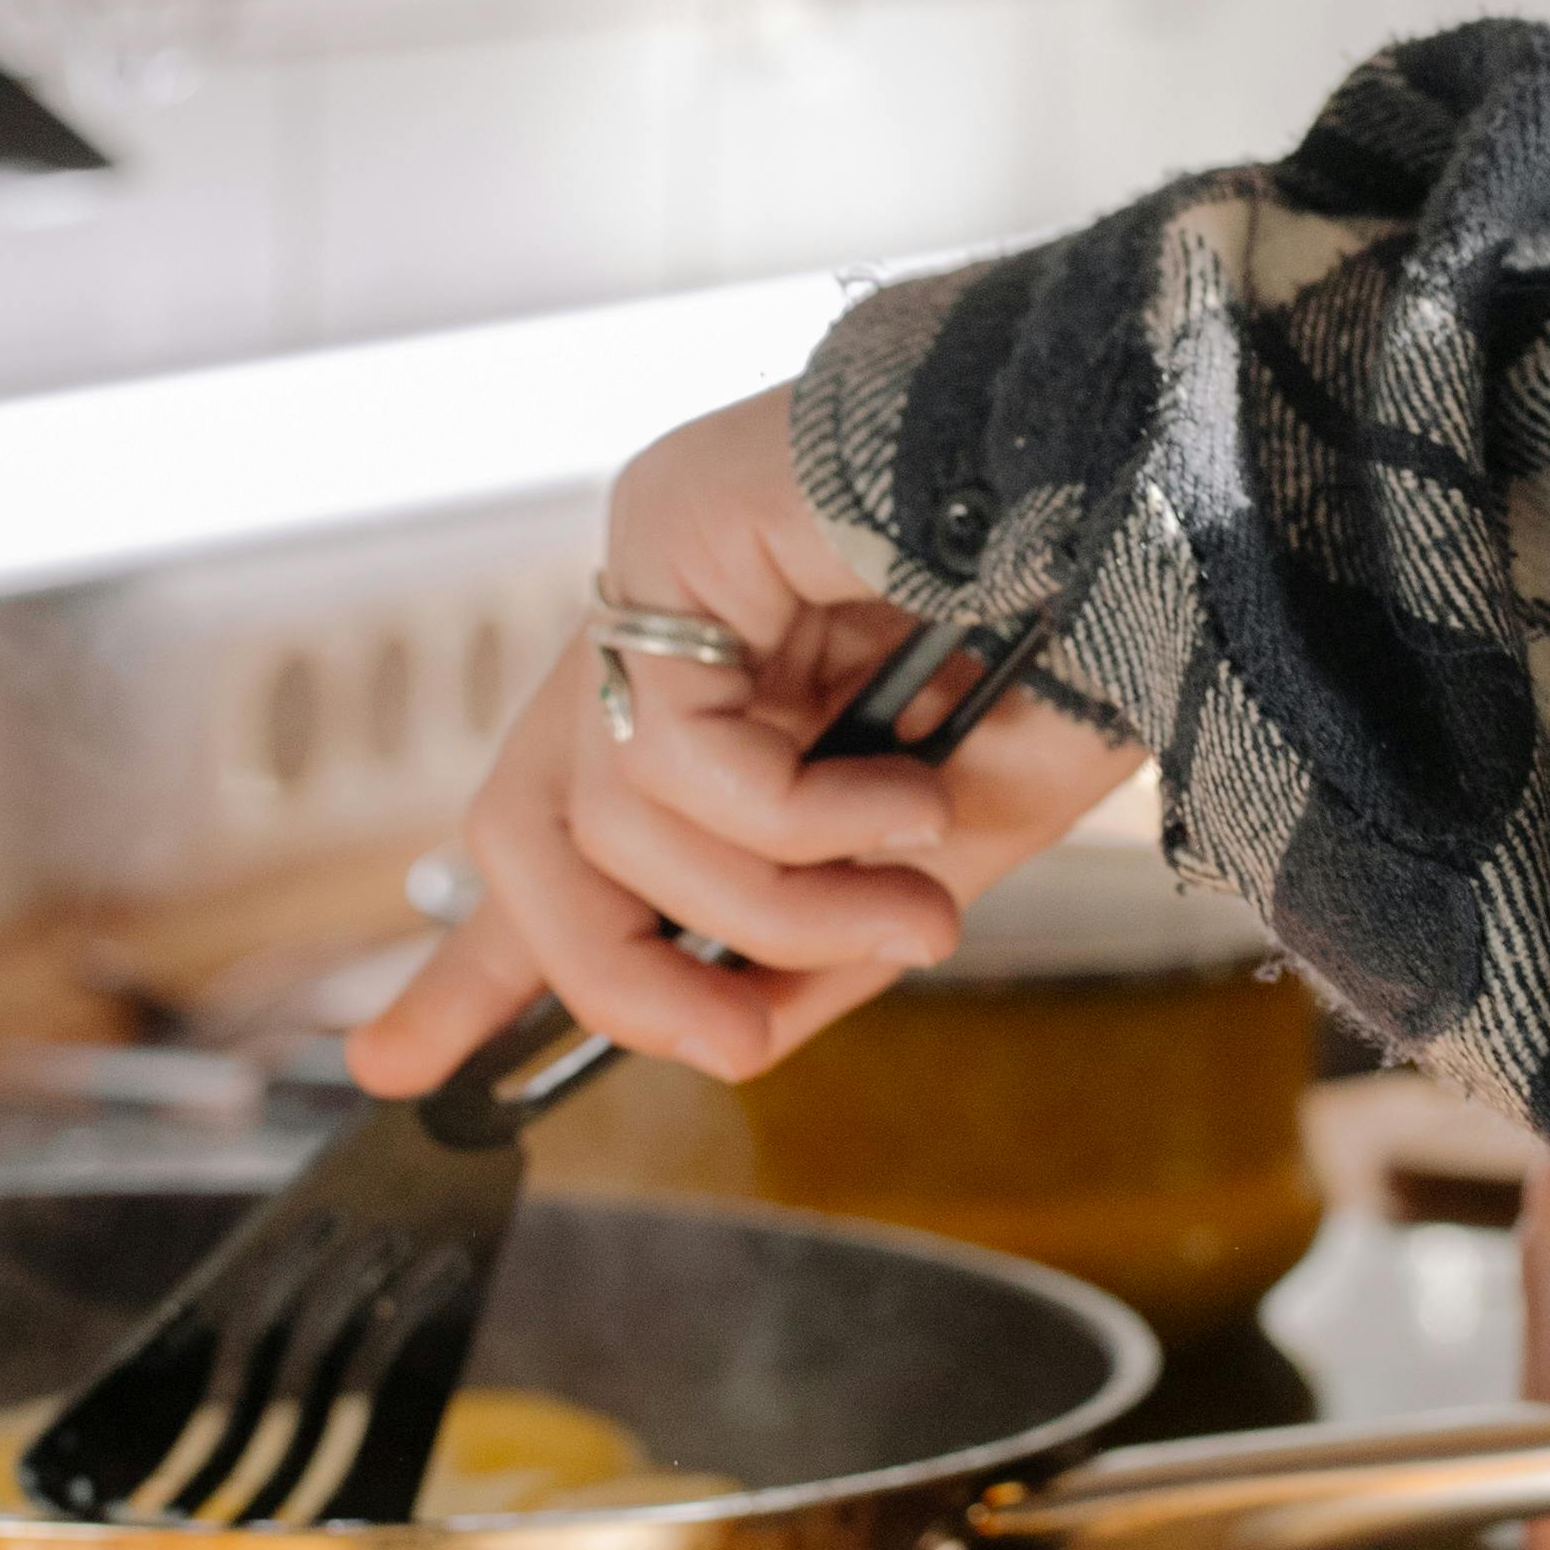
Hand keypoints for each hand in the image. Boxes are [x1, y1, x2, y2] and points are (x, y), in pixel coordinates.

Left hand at [351, 387, 1146, 1092]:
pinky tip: (910, 805)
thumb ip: (828, 937)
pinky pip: (673, 754)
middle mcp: (660, 630)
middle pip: (524, 842)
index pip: (554, 835)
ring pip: (611, 828)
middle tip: (735, 1046)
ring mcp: (652, 572)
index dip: (474, 961)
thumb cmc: (1082, 633)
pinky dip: (799, 823)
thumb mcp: (947, 841)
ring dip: (779, 912)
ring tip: (922, 910)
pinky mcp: (666, 529)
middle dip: (610, 977)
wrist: (1156, 487)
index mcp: (716, 694)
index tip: (393, 1062)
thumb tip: (734, 1035)